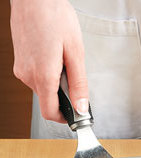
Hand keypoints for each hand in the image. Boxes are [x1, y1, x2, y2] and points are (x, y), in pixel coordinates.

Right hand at [10, 0, 87, 122]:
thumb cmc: (54, 16)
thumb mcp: (75, 52)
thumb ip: (79, 84)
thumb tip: (82, 107)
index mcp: (43, 75)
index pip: (50, 112)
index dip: (65, 118)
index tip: (76, 115)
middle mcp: (28, 75)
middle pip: (48, 101)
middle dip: (63, 96)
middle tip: (73, 77)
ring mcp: (21, 69)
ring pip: (43, 89)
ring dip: (55, 83)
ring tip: (62, 60)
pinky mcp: (19, 62)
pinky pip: (36, 77)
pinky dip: (48, 74)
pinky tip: (53, 56)